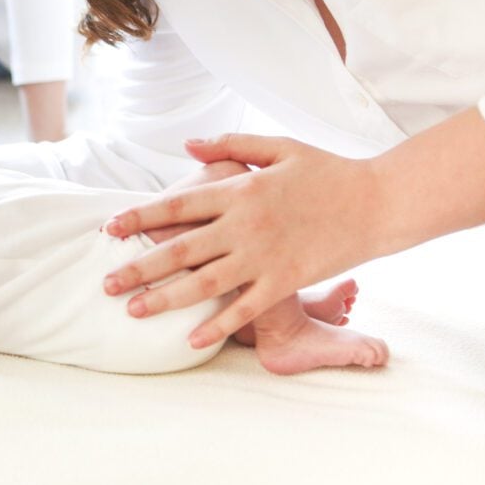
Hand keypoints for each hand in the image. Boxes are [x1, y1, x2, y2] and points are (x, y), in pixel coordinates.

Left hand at [100, 134, 382, 348]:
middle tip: (105, 283)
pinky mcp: (285, 282)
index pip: (176, 205)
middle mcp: (244, 225)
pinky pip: (245, 309)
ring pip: (203, 283)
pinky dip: (217, 325)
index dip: (139, 217)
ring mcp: (264, 257)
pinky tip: (190, 339)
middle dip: (138, 267)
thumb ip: (230, 144)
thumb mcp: (279, 146)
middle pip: (179, 250)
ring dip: (164, 299)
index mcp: (239, 189)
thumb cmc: (327, 171)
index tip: (109, 229)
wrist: (379, 203)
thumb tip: (187, 147)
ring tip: (132, 311)